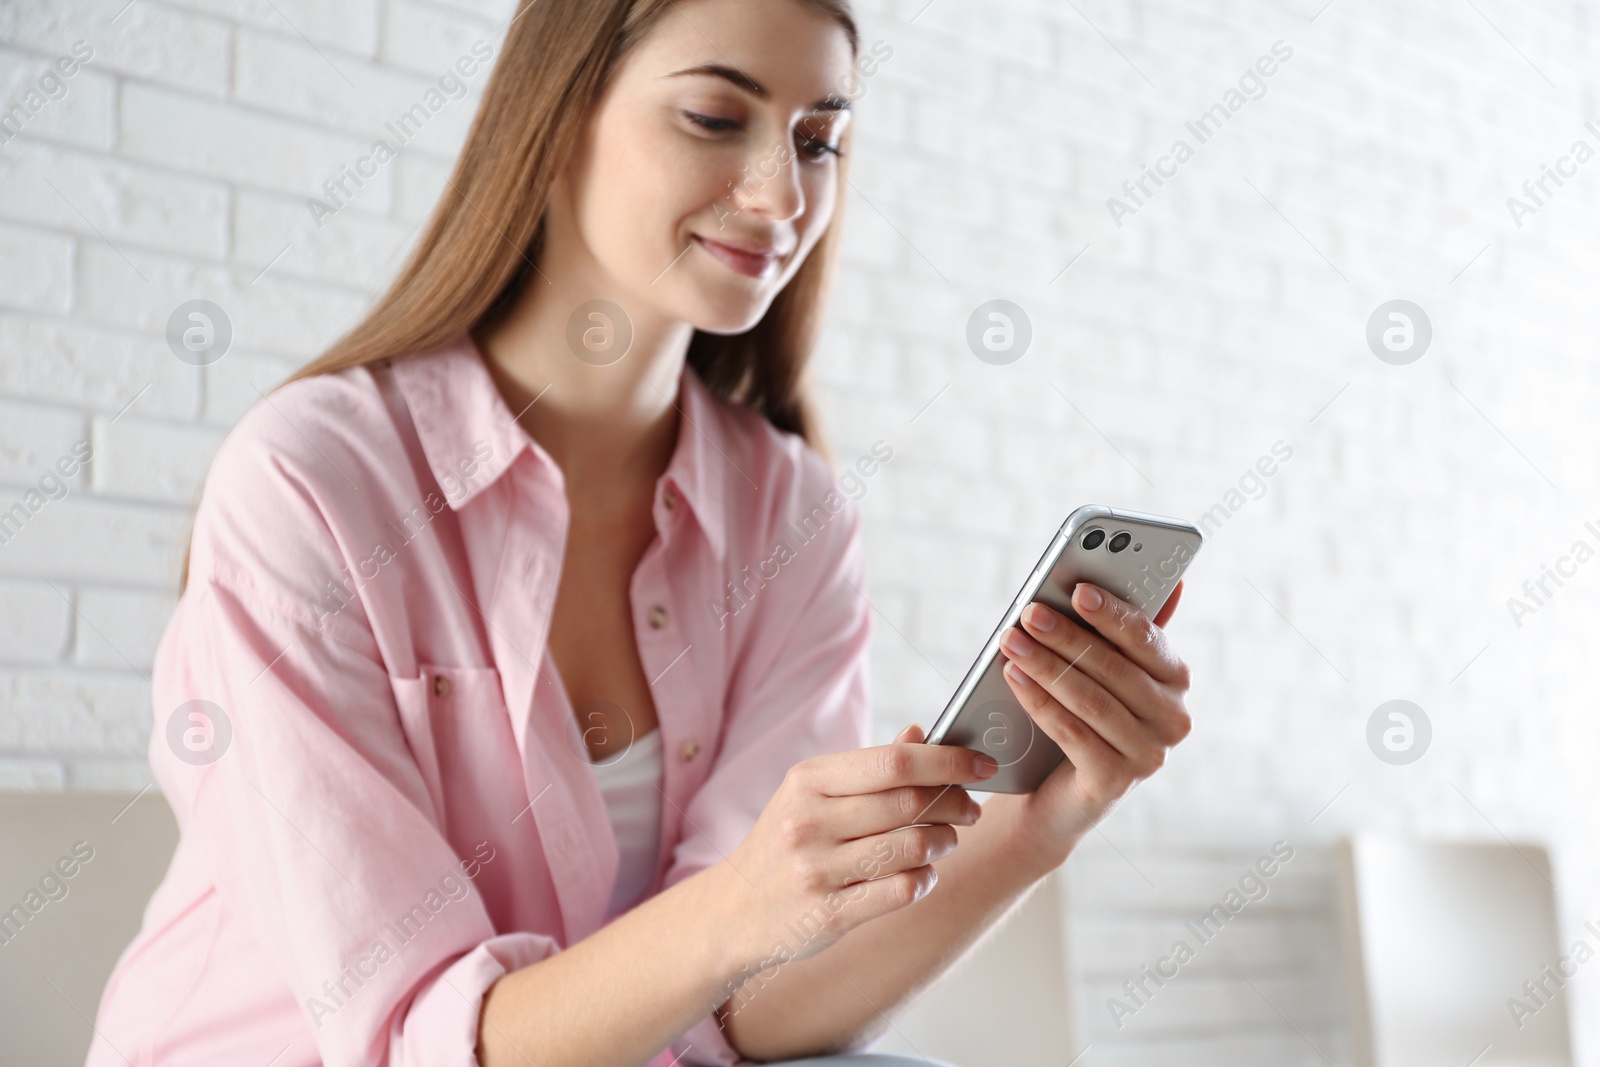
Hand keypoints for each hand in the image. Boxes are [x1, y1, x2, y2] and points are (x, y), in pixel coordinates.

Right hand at [714, 730, 997, 977]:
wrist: (734, 911)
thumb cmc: (785, 843)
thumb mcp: (813, 794)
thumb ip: (870, 768)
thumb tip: (921, 733)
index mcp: (808, 780)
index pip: (894, 761)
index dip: (949, 761)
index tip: (982, 764)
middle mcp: (809, 821)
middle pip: (910, 802)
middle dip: (955, 803)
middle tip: (970, 808)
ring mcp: (817, 870)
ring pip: (912, 847)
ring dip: (944, 843)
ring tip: (946, 841)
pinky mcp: (828, 914)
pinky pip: (901, 891)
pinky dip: (925, 879)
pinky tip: (922, 874)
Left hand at [994, 580, 1191, 859]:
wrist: (1058, 792)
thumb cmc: (1084, 714)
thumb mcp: (1104, 669)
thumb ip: (1126, 628)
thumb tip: (1172, 579)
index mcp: (1176, 678)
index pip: (1147, 638)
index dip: (1112, 613)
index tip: (1077, 590)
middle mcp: (1173, 718)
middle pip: (1114, 668)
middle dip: (1066, 637)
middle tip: (1028, 613)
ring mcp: (1149, 754)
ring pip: (1091, 700)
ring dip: (1046, 666)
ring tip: (1011, 642)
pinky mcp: (1116, 782)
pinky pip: (1072, 733)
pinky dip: (1040, 702)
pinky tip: (1014, 679)